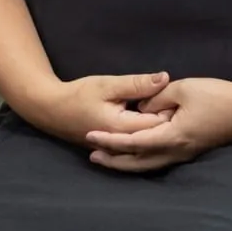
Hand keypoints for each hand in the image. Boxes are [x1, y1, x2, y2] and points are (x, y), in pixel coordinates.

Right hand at [22, 72, 173, 145]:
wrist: (51, 111)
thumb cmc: (78, 95)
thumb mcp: (108, 84)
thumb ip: (137, 84)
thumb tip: (165, 78)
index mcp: (124, 129)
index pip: (159, 123)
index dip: (173, 111)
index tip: (179, 98)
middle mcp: (124, 146)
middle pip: (157, 137)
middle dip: (169, 122)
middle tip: (179, 105)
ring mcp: (119, 152)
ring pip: (149, 145)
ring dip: (160, 131)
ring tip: (170, 115)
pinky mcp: (115, 151)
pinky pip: (138, 147)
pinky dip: (149, 137)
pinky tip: (155, 125)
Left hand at [84, 77, 231, 171]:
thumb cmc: (216, 95)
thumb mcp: (182, 89)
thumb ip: (155, 98)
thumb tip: (139, 109)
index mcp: (172, 136)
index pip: (133, 142)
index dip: (110, 140)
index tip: (90, 136)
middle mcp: (177, 151)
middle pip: (139, 162)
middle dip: (114, 160)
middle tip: (92, 156)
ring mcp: (185, 153)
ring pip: (149, 165)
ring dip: (126, 162)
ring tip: (107, 158)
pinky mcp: (190, 150)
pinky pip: (159, 160)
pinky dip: (142, 160)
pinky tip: (134, 154)